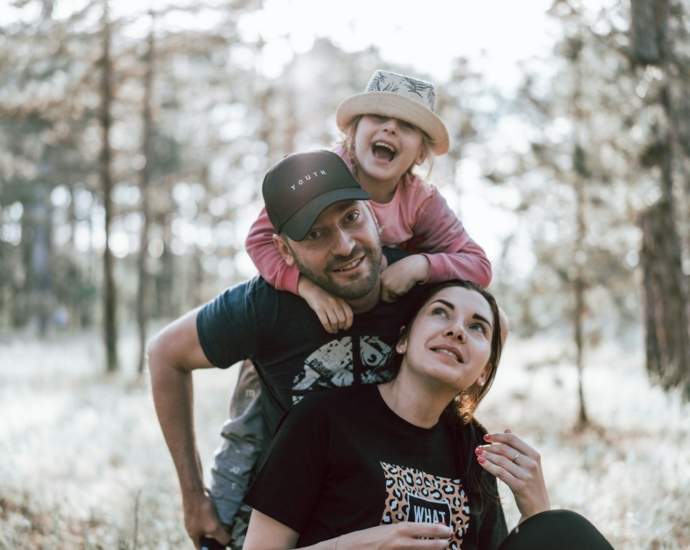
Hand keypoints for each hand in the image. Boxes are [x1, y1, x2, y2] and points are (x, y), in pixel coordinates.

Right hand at [183, 490, 230, 549]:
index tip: (220, 546)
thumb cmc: (202, 510)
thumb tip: (228, 542)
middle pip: (204, 537)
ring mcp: (192, 518)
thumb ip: (221, 537)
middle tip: (224, 533)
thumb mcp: (214, 527)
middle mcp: (191, 528)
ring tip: (223, 522)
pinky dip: (212, 516)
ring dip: (214, 525)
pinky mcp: (195, 509)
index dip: (211, 548)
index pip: (202, 548)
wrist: (194, 491)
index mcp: (193, 535)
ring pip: (205, 526)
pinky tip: (218, 512)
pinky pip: (204, 516)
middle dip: (214, 536)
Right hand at [298, 276, 352, 332]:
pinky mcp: (319, 309)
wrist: (312, 289)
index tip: (346, 328)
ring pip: (334, 322)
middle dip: (341, 327)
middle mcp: (335, 302)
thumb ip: (342, 305)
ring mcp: (327, 305)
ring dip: (335, 328)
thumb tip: (346, 320)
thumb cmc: (325, 295)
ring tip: (334, 330)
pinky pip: (325, 322)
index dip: (349, 323)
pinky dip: (328, 328)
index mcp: (341, 300)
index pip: (349, 314)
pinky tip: (329, 330)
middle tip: (339, 329)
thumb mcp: (336, 298)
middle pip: (342, 319)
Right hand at [336, 522, 453, 548]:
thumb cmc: (367, 538)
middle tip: (448, 543)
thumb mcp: (386, 529)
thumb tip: (421, 529)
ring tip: (439, 549)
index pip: (425, 529)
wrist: (349, 549)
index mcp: (398, 529)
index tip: (448, 530)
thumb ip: (404, 531)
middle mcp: (400, 542)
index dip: (439, 530)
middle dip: (440, 544)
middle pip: (427, 545)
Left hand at [380, 255, 429, 302]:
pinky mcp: (396, 291)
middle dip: (390, 298)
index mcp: (381, 276)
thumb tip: (385, 289)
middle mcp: (383, 282)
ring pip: (391, 297)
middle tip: (396, 298)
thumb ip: (386, 279)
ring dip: (397, 295)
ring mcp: (389, 287)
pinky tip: (406, 286)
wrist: (414, 267)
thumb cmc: (404, 267)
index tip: (390, 294)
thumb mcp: (391, 271)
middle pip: (383, 297)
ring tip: (403, 287)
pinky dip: (402, 294)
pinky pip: (398, 296)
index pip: (379, 290)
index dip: (385, 293)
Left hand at [476, 430, 549, 522]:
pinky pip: (500, 472)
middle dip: (489, 447)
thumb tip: (507, 429)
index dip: (498, 436)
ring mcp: (526, 475)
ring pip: (501, 460)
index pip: (513, 439)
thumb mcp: (529, 464)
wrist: (538, 509)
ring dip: (487, 455)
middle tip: (479, 448)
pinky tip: (480, 462)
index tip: (486, 437)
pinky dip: (488, 466)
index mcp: (534, 455)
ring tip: (478, 453)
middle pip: (505, 449)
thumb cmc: (531, 483)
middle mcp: (531, 464)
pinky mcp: (519, 486)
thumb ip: (518, 447)